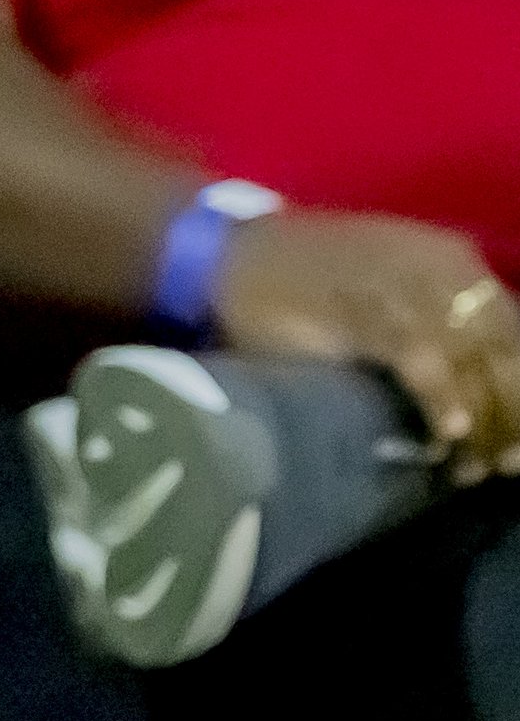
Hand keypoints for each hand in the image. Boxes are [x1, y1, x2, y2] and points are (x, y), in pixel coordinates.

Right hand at [214, 211, 519, 480]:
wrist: (229, 254)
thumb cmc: (300, 286)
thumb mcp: (379, 303)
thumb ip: (424, 337)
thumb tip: (465, 402)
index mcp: (453, 264)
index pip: (510, 331)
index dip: (517, 387)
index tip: (515, 446)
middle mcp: (441, 269)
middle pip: (500, 346)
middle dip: (510, 409)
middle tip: (508, 467)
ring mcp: (402, 283)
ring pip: (470, 355)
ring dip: (484, 415)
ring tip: (481, 466)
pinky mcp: (362, 304)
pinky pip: (416, 354)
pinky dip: (440, 395)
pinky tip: (450, 432)